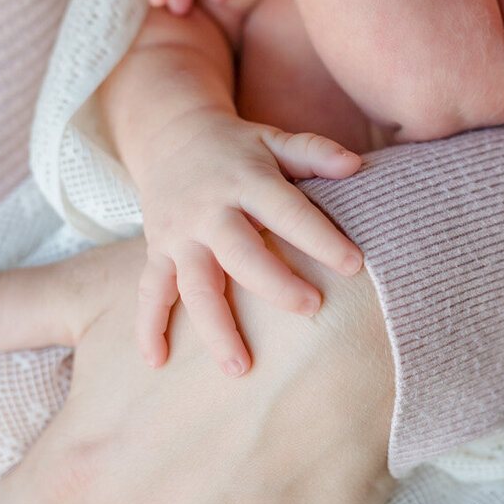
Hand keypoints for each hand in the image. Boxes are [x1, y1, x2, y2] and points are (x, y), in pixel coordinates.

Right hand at [130, 107, 362, 373]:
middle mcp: (209, 210)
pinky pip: (149, 292)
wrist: (170, 135)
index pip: (287, 211)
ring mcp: (179, 234)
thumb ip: (314, 151)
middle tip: (312, 308)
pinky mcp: (157, 251)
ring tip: (241, 368)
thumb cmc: (238, 147)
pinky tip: (157, 362)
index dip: (320, 238)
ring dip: (216, 328)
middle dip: (275, 284)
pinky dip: (148, 327)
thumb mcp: (274, 138)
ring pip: (195, 286)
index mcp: (245, 180)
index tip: (354, 265)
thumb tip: (355, 165)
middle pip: (240, 254)